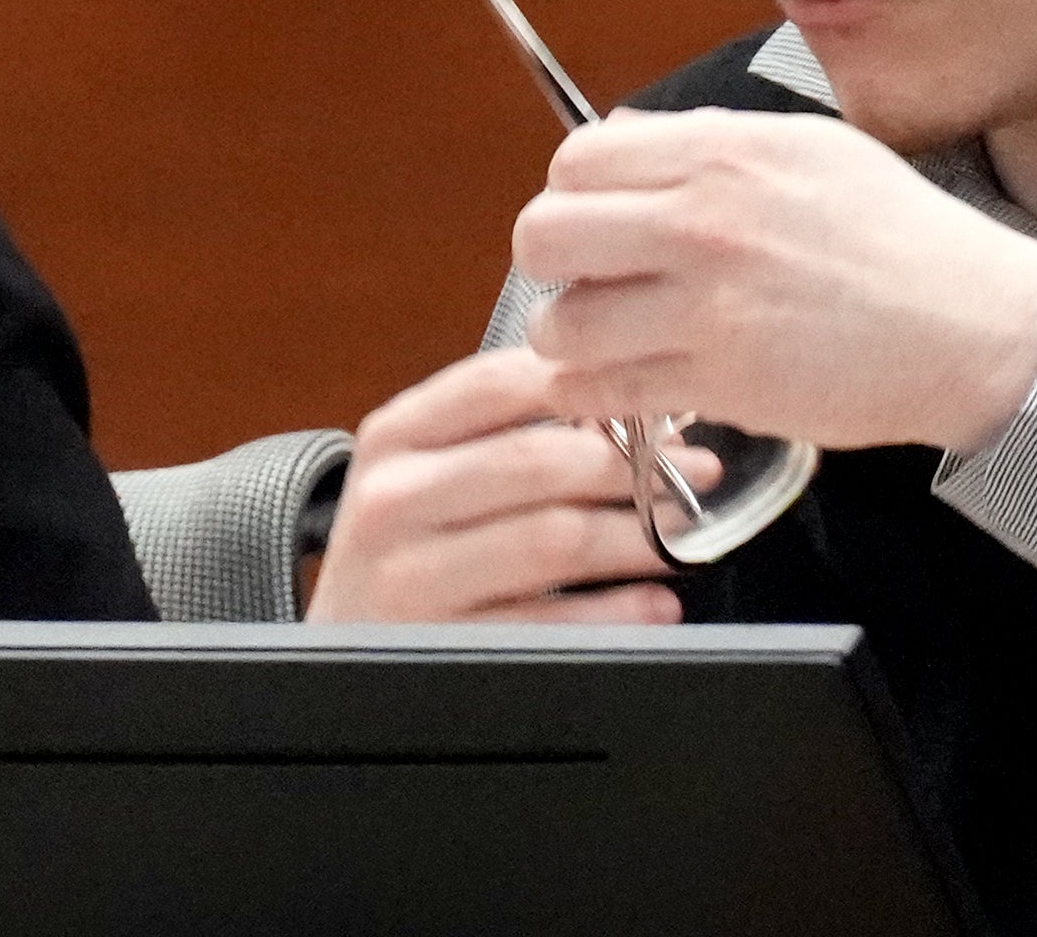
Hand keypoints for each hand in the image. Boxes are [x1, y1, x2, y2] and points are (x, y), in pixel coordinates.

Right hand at [307, 347, 715, 622]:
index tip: (660, 400)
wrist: (339, 654)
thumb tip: (637, 409)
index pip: (502, 382)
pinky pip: (549, 623)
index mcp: (396, 436)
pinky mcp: (439, 645)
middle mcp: (393, 500)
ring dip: (637, 538)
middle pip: (541, 462)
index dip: (593, 384)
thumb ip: (507, 429)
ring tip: (683, 540)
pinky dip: (616, 613)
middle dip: (636, 468)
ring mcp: (409, 576)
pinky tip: (654, 605)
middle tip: (697, 475)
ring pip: (554, 539)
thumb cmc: (413, 547)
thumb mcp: (430, 472)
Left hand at [515, 108, 1036, 453]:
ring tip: (619, 341)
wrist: (973, 325)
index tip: (604, 222)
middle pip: (542, 234)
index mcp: (725, 152)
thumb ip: (712, 144)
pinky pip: (601, 391)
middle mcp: (704, 221)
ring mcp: (707, 307)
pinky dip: (600, 394)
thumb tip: (622, 144)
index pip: (576, 160)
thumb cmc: (901, 237)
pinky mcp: (719, 382)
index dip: (577, 195)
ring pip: (559, 324)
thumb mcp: (812, 149)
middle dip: (556, 264)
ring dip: (576, 338)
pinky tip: (633, 383)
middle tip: (598, 282)